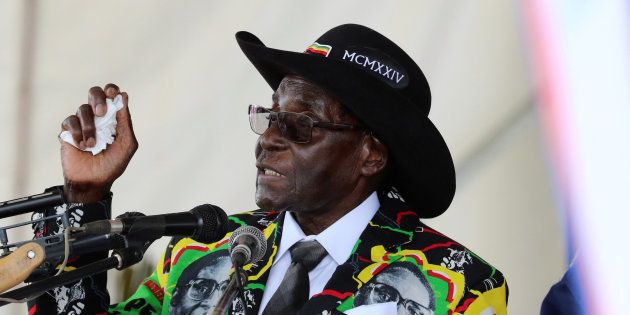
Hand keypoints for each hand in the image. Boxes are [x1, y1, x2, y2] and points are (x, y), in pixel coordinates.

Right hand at [60, 84, 137, 202]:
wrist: (93, 182)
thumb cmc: (112, 164)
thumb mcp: (126, 144)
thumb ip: (125, 121)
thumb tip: (124, 96)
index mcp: (114, 118)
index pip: (111, 95)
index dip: (111, 90)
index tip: (112, 93)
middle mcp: (97, 117)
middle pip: (94, 93)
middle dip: (98, 99)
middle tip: (101, 112)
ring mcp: (82, 123)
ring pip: (82, 109)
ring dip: (89, 127)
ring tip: (92, 144)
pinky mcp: (67, 131)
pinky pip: (69, 122)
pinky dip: (77, 133)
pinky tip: (82, 146)